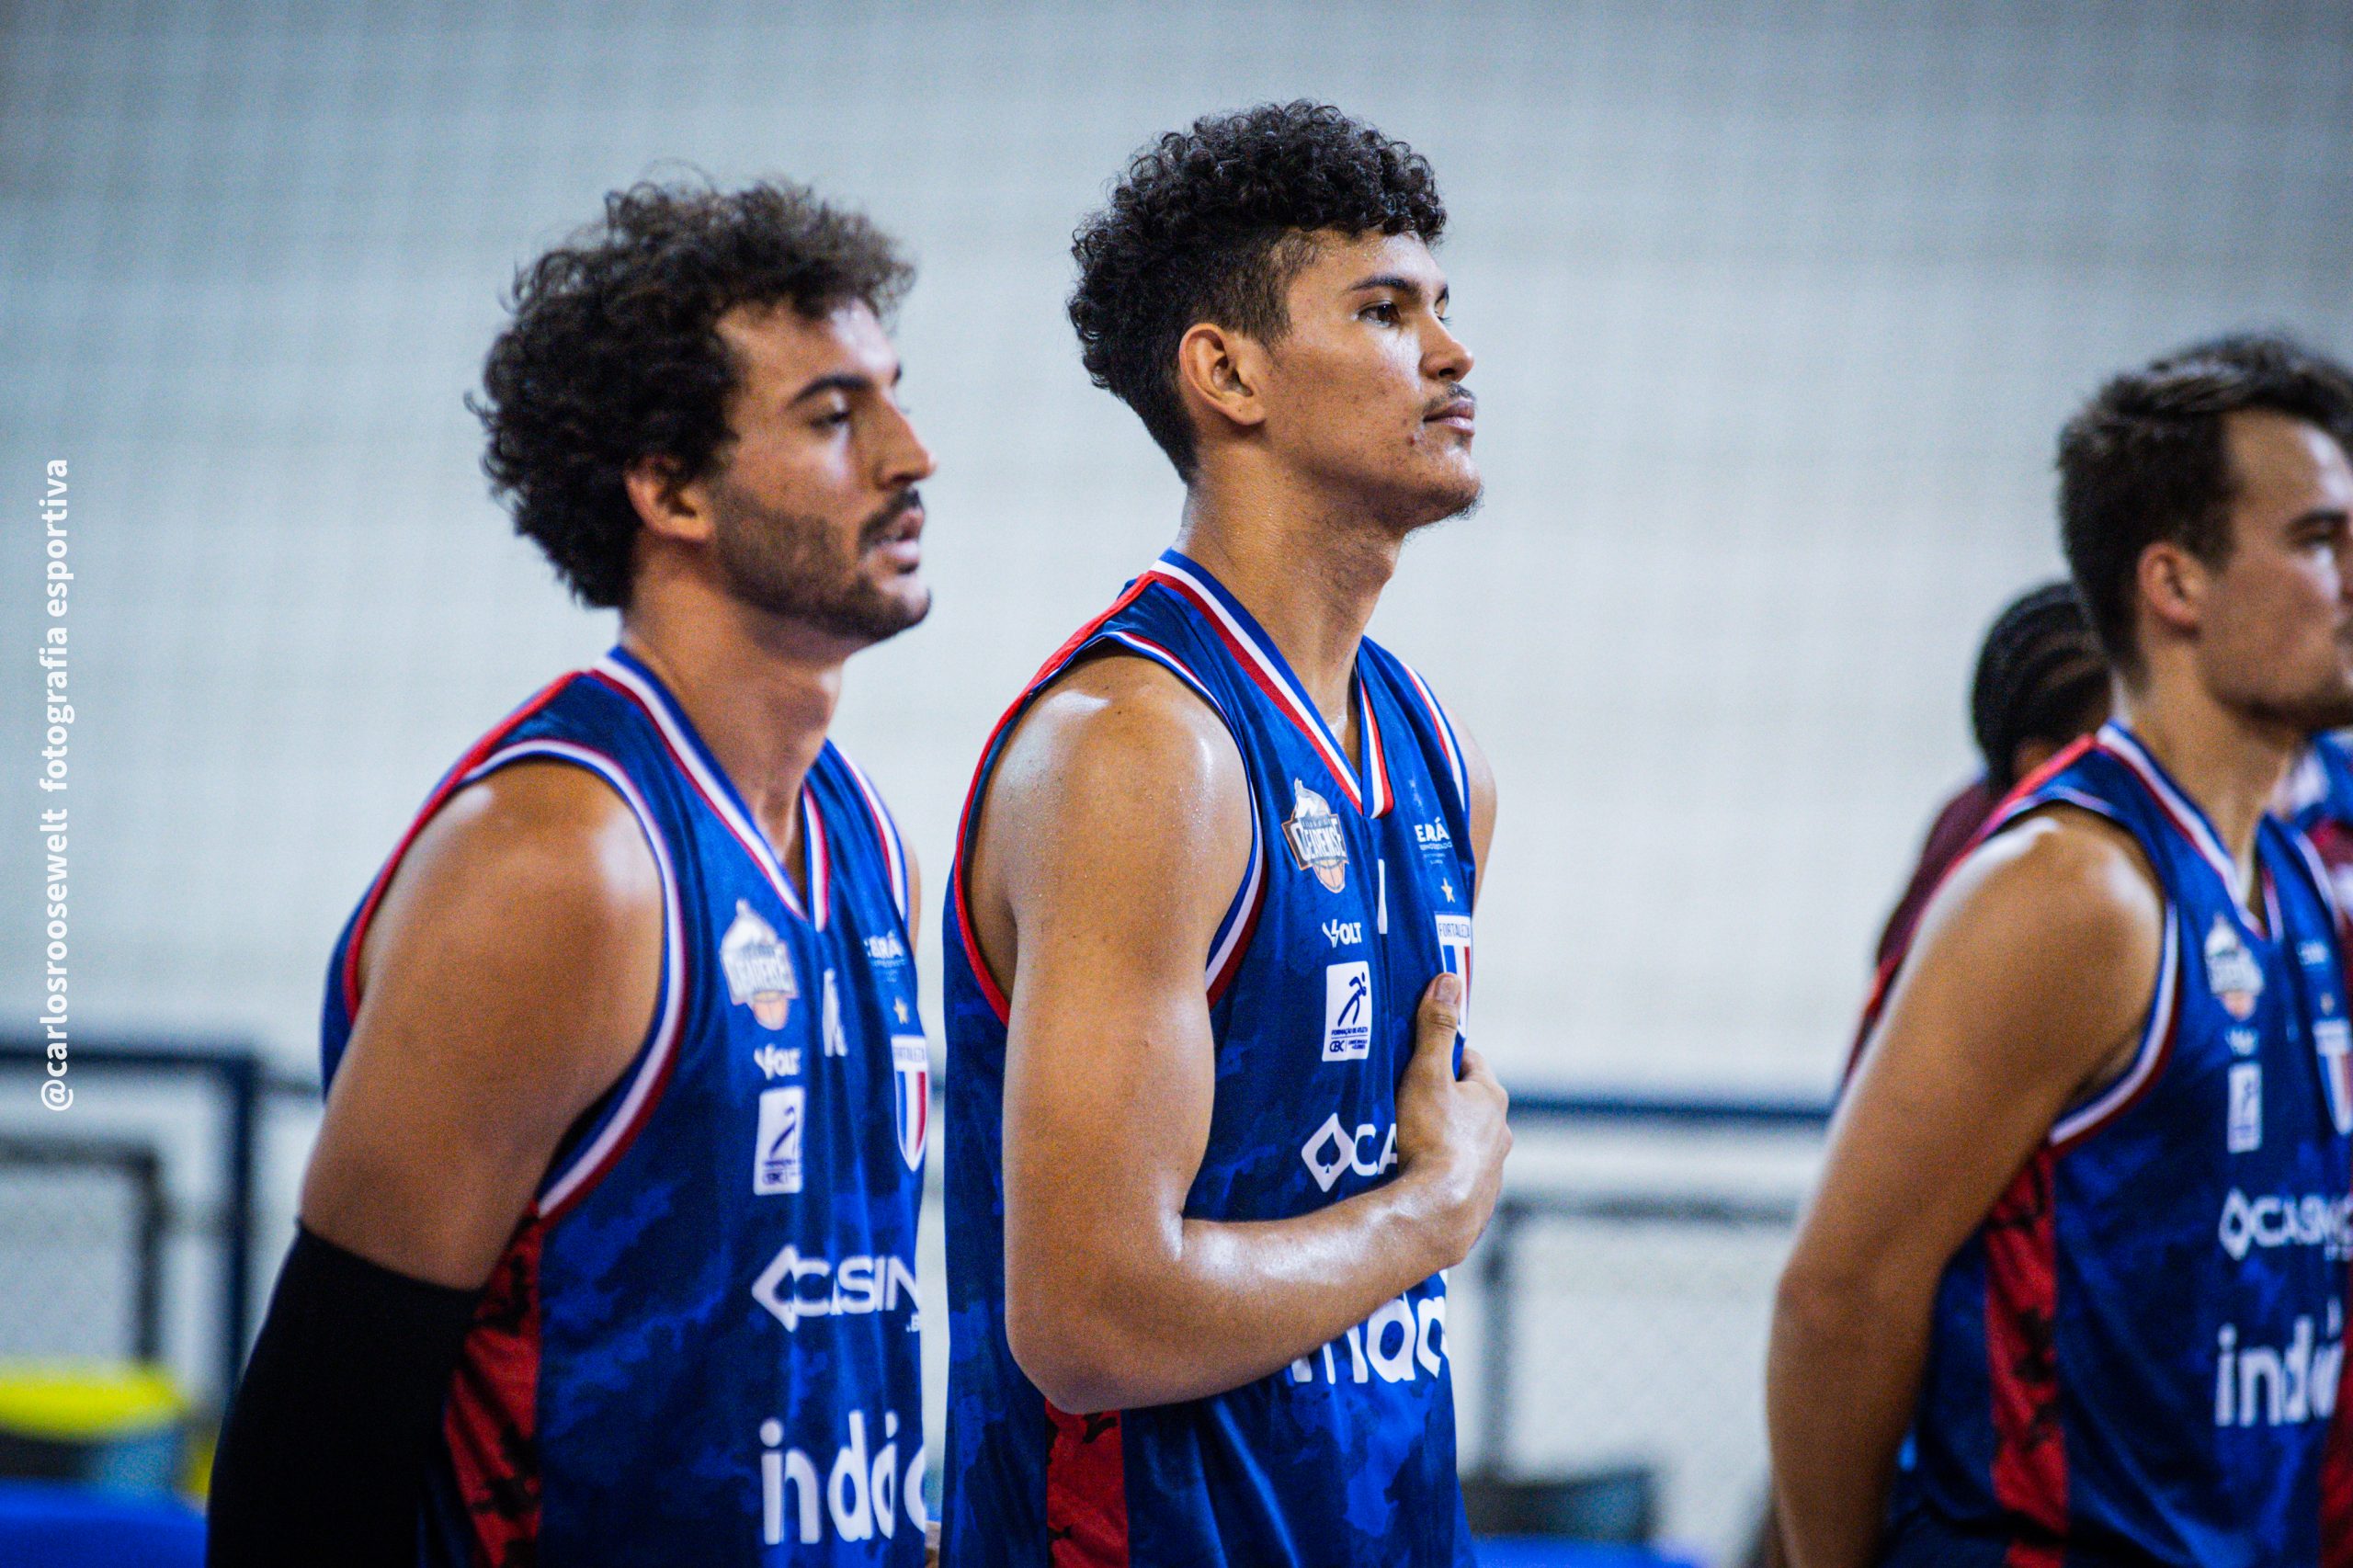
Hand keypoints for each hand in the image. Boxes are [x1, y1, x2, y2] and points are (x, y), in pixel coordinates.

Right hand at [1392, 972, 1510, 1266]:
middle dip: (1443, 1099)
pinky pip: (1459, 1177)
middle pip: (1469, 1104)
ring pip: (1466, 1142)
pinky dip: (1442, 1173)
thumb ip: (1436, 1028)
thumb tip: (1449, 979)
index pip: (1469, 1062)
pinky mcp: (1479, 1201)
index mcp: (1491, 1097)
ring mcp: (1492, 1169)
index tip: (1418, 1059)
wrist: (1437, 1214)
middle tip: (1404, 1101)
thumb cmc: (1432, 1138)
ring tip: (1406, 1142)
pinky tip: (1416, 1177)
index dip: (1443, 1056)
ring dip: (1443, 1139)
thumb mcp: (1426, 1074)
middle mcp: (1500, 1132)